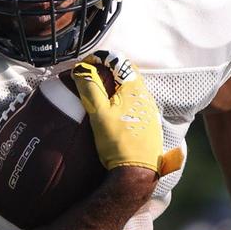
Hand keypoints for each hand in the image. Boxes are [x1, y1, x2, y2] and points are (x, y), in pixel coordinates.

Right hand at [72, 51, 182, 176]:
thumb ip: (90, 88)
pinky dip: (121, 98)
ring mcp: (149, 109)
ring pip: (131, 88)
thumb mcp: (98, 113)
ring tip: (98, 93)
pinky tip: (112, 110)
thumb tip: (81, 70)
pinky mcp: (148, 122)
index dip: (101, 59)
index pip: (119, 61)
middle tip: (90, 77)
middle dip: (108, 70)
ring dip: (115, 85)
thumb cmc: (118, 141)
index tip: (85, 66)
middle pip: (127, 73)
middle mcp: (146, 96)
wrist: (136, 170)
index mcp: (135, 89)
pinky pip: (135, 101)